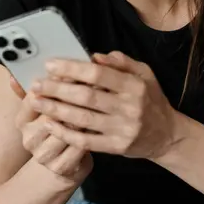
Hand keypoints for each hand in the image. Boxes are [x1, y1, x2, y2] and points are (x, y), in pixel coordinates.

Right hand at [11, 76, 92, 183]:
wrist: (59, 166)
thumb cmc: (53, 128)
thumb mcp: (42, 108)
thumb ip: (35, 88)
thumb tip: (14, 73)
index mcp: (22, 121)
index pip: (34, 97)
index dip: (53, 83)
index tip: (70, 70)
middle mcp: (29, 139)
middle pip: (52, 112)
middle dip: (72, 95)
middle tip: (91, 80)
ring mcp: (44, 155)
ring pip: (68, 128)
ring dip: (85, 112)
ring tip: (100, 96)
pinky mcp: (61, 167)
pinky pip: (80, 145)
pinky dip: (91, 131)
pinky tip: (101, 118)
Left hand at [28, 52, 178, 159]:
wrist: (167, 135)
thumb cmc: (150, 100)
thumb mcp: (144, 74)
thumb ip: (122, 62)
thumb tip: (95, 56)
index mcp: (135, 85)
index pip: (98, 74)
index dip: (72, 68)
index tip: (51, 65)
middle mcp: (129, 107)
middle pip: (86, 96)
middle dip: (57, 89)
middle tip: (36, 84)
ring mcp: (123, 129)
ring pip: (83, 119)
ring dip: (56, 109)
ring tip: (36, 101)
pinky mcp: (116, 147)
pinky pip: (86, 141)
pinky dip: (65, 133)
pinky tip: (50, 124)